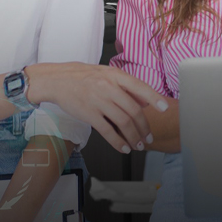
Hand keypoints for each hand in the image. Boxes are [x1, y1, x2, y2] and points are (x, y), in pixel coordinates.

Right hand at [24, 62, 170, 153]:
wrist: (56, 80)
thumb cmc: (83, 77)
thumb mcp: (106, 74)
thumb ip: (126, 86)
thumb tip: (146, 101)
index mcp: (115, 75)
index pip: (140, 87)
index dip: (154, 98)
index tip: (165, 108)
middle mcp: (108, 87)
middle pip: (133, 110)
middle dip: (144, 127)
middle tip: (149, 137)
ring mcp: (98, 101)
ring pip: (123, 122)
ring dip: (134, 137)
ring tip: (139, 145)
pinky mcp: (88, 114)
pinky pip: (107, 131)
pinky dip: (118, 141)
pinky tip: (124, 147)